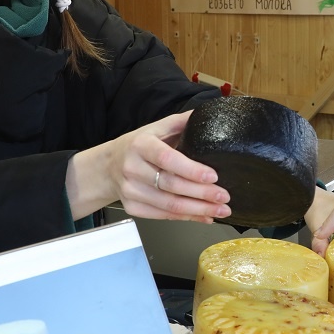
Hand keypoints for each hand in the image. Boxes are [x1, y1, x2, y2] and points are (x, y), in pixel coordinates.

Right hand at [67, 111, 230, 222]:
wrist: (109, 166)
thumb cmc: (138, 146)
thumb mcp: (156, 128)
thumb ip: (181, 123)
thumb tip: (208, 115)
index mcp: (141, 144)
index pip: (167, 158)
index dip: (191, 169)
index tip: (213, 176)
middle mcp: (132, 167)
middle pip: (171, 185)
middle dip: (202, 194)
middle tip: (224, 196)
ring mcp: (130, 190)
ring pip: (169, 205)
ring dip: (198, 210)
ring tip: (220, 210)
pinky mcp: (132, 207)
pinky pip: (163, 216)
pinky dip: (187, 218)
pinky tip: (204, 216)